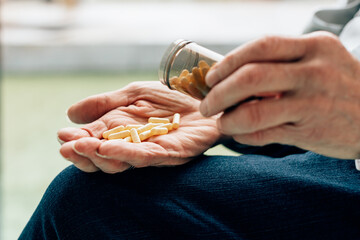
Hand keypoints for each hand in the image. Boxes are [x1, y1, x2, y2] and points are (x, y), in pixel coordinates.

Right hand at [58, 81, 220, 172]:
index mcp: (120, 131)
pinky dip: (124, 153)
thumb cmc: (171, 97)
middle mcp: (132, 145)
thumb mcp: (134, 93)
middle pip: (102, 158)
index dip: (77, 141)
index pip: (93, 141)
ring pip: (119, 162)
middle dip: (83, 154)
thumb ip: (105, 102)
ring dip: (98, 156)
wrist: (206, 99)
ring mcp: (150, 152)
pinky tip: (107, 148)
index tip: (62, 135)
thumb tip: (70, 113)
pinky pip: (144, 157)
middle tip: (67, 146)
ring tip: (82, 147)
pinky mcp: (169, 154)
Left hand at [200, 31, 359, 158]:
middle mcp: (314, 72)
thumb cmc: (338, 85)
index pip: (261, 46)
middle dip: (219, 92)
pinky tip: (239, 134)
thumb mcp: (318, 61)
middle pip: (252, 77)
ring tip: (221, 122)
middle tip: (206, 104)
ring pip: (255, 111)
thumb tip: (231, 75)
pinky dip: (244, 136)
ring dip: (228, 119)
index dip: (229, 62)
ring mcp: (314, 103)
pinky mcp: (311, 131)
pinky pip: (266, 134)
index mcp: (313, 47)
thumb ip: (282, 62)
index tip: (212, 77)